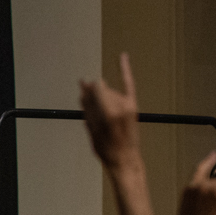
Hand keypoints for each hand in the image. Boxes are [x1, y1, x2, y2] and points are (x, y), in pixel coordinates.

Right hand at [79, 53, 141, 171]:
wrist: (125, 158)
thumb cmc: (105, 148)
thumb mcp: (91, 129)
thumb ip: (87, 106)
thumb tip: (83, 88)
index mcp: (109, 111)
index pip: (96, 89)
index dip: (88, 91)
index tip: (83, 93)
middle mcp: (121, 104)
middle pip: (101, 90)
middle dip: (93, 96)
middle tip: (92, 112)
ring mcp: (128, 103)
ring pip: (109, 91)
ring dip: (102, 97)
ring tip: (100, 115)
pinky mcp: (133, 105)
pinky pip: (128, 83)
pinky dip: (125, 68)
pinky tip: (122, 55)